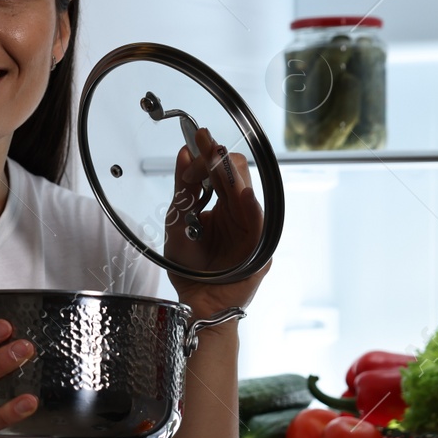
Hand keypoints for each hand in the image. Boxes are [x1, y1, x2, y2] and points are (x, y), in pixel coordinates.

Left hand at [164, 127, 268, 318]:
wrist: (198, 299)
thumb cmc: (189, 267)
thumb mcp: (178, 223)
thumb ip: (184, 191)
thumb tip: (184, 154)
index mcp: (219, 205)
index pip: (216, 171)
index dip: (205, 154)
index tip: (194, 138)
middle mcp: (236, 210)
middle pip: (234, 174)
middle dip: (217, 155)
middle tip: (203, 139)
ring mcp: (249, 224)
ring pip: (246, 189)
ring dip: (231, 173)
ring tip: (217, 158)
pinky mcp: (259, 243)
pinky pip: (257, 219)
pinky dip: (248, 205)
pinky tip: (240, 192)